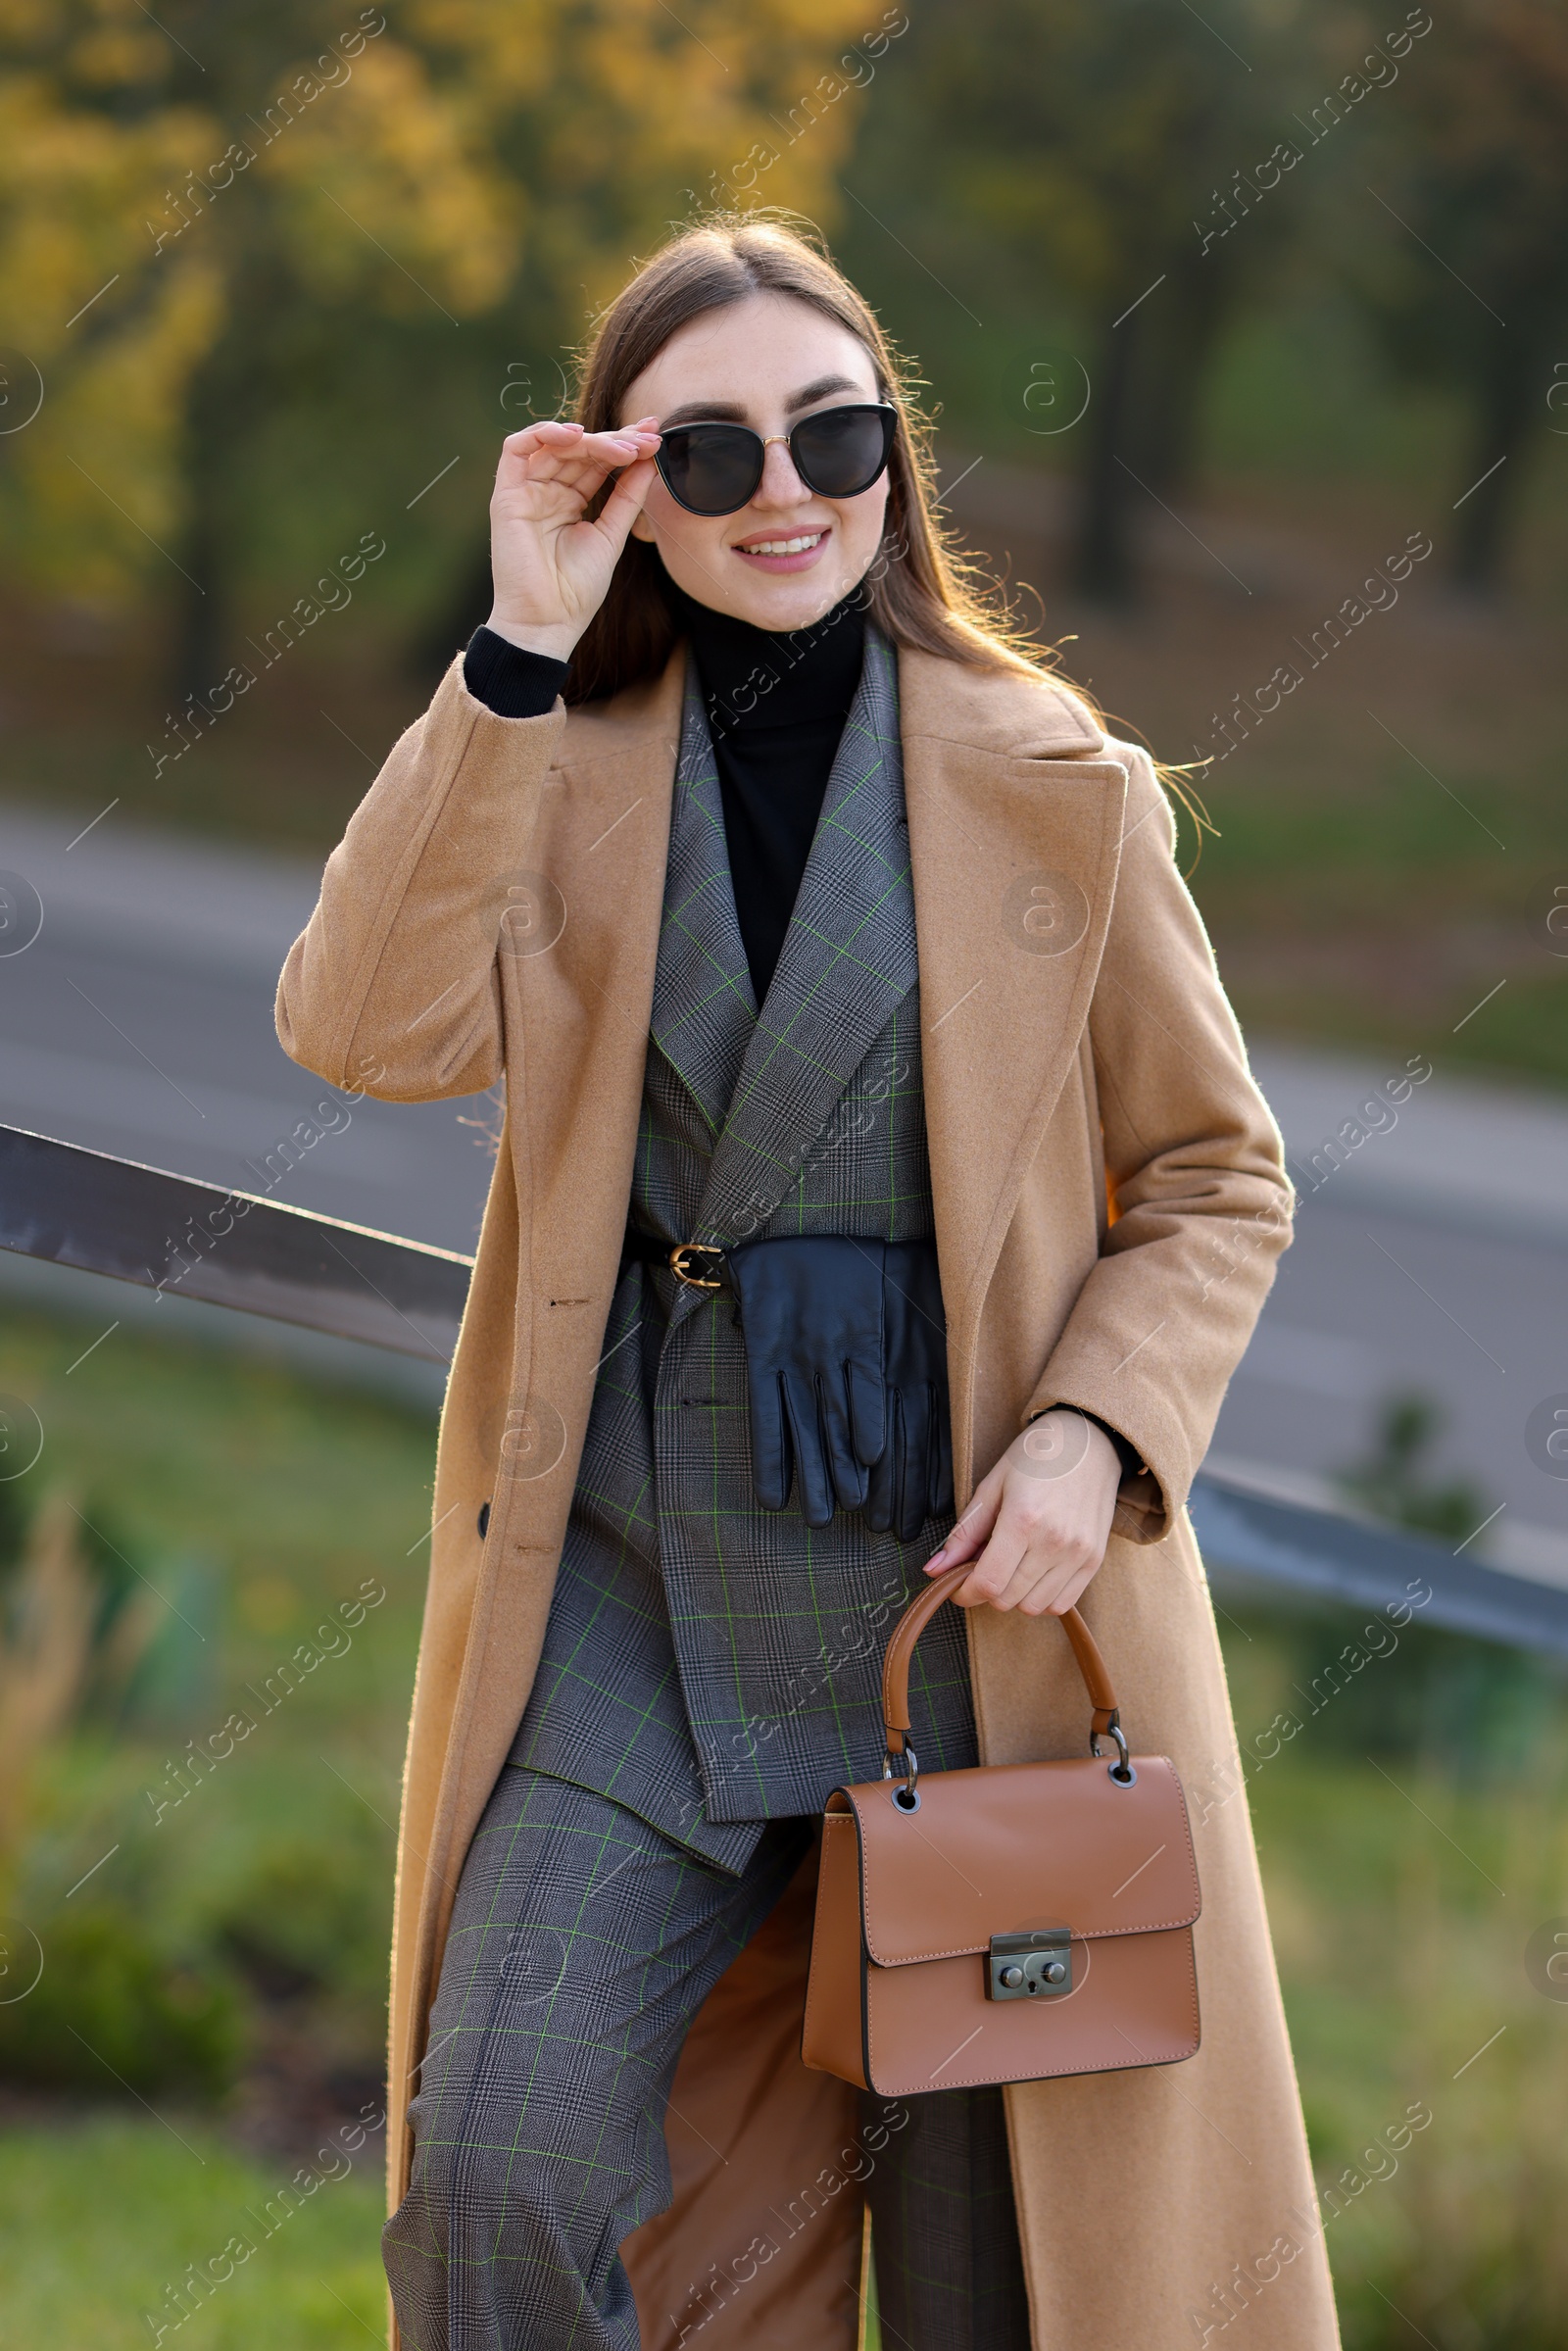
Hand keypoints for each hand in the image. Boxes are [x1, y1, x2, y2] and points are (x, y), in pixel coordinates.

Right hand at [484, 415, 662, 661]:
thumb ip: (627, 497)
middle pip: (578, 449)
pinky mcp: (506, 495)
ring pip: (554, 444)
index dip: (624, 446)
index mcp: (568, 502)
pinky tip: (576, 436)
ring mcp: (525, 492)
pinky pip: (516, 448)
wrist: (547, 623)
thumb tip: (650, 459)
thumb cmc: (576, 592)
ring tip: (622, 447)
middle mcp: (545, 492)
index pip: (596, 461)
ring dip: (590, 438)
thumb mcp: (611, 536)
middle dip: (614, 439)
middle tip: (645, 440)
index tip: (655, 440)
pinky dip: (543, 433)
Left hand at [920, 1408, 1119, 1616]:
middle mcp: (1054, 1542)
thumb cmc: (1036, 1458)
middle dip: (986, 1590)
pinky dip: (1042, 1598)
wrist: (1090, 1442)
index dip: (964, 1592)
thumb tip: (934, 1570)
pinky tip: (1034, 1574)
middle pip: (1008, 1599)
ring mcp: (1078, 1554)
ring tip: (1011, 1566)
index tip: (956, 1585)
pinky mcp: (1095, 1560)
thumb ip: (963, 1533)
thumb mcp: (992, 1486)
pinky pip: (1062, 1604)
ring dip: (1014, 1596)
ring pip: (1033, 1607)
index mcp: (1023, 1519)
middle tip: (984, 1565)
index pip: (988, 1583)